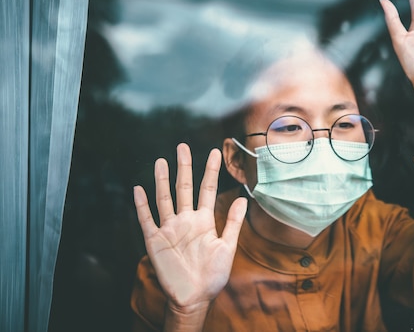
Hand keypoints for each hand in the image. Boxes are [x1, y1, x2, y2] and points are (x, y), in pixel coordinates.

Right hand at [133, 145, 246, 313]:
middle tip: (182, 146)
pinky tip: (139, 189)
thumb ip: (233, 222)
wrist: (194, 297)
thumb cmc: (212, 275)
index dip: (210, 171)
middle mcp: (185, 220)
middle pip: (183, 188)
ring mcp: (169, 229)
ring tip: (161, 161)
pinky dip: (142, 205)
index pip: (207, 189)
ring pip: (164, 199)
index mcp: (203, 220)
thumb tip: (244, 198)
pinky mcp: (155, 241)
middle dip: (183, 167)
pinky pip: (147, 219)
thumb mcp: (227, 247)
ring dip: (161, 180)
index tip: (214, 151)